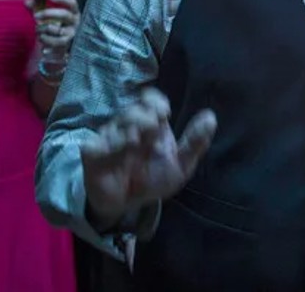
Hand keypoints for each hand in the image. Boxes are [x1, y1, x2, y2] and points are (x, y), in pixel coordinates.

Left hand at [27, 0, 79, 53]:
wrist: (59, 43)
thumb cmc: (54, 24)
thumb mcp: (48, 15)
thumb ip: (38, 7)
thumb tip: (27, 1)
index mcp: (73, 12)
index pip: (72, 3)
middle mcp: (75, 22)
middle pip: (64, 14)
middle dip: (47, 13)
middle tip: (35, 16)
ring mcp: (71, 34)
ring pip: (58, 30)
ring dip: (43, 29)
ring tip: (37, 30)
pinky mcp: (66, 45)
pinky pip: (55, 43)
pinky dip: (46, 42)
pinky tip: (41, 42)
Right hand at [81, 88, 216, 227]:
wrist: (128, 205)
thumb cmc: (154, 179)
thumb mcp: (180, 165)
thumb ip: (194, 142)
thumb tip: (211, 116)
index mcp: (151, 123)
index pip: (150, 99)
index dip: (155, 101)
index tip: (165, 111)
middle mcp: (129, 126)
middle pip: (135, 109)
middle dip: (146, 115)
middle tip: (154, 126)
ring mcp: (110, 137)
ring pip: (118, 122)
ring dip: (131, 127)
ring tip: (139, 140)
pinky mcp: (93, 153)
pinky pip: (99, 144)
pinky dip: (113, 144)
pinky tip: (125, 148)